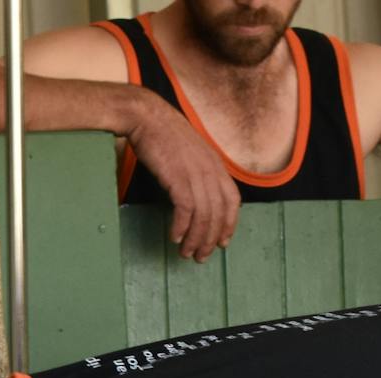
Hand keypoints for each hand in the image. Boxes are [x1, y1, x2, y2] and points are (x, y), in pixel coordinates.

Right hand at [127, 97, 239, 261]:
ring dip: (196, 238)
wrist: (147, 117)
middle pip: (218, 213)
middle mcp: (210, 170)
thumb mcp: (190, 153)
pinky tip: (175, 236)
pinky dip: (182, 226)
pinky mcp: (178, 176)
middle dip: (211, 239)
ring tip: (186, 253)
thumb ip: (198, 172)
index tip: (223, 242)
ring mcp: (195, 173)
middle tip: (201, 257)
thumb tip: (197, 193)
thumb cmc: (164, 134)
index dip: (230, 224)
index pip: (232, 200)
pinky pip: (186, 208)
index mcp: (216, 164)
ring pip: (203, 215)